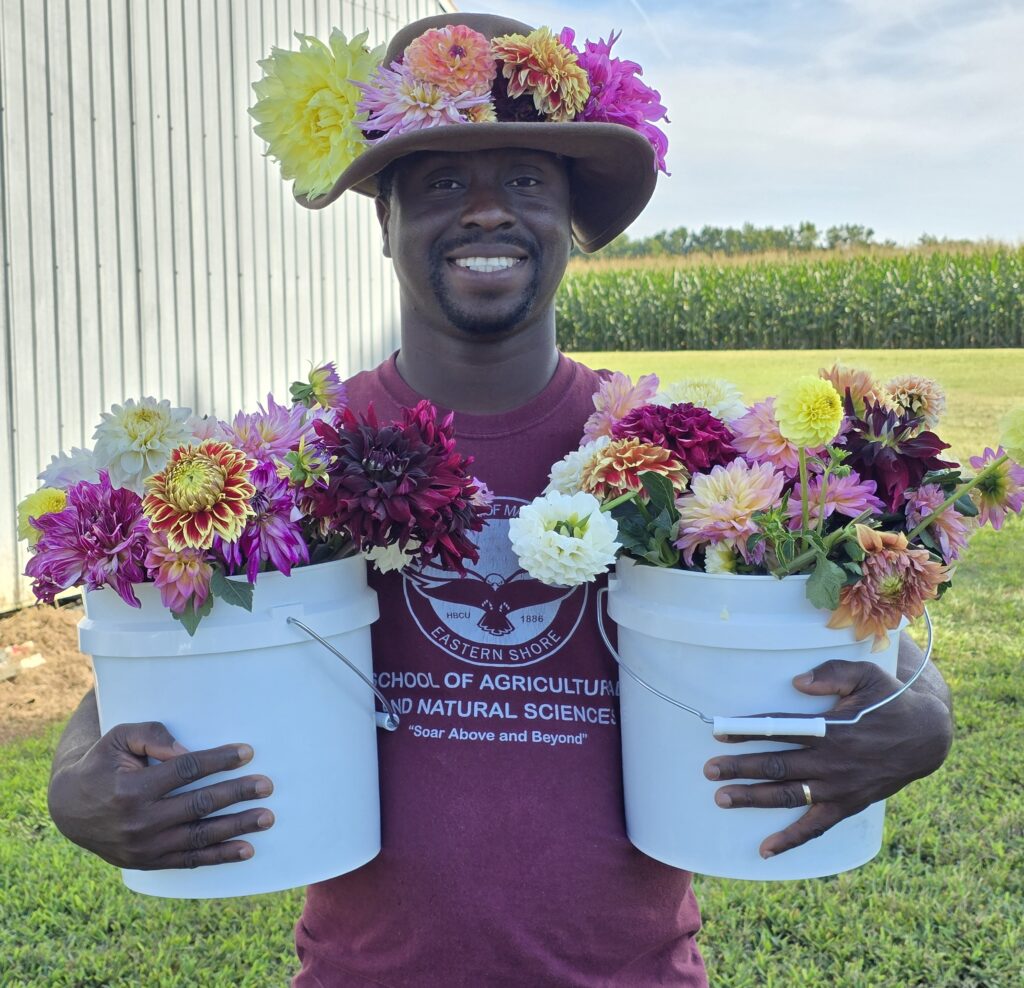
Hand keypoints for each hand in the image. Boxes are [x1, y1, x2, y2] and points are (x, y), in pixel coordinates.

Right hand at [48, 721, 274, 869]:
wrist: (69, 807)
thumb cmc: (102, 764)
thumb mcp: (117, 738)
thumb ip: (152, 736)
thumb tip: (186, 750)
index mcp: (132, 788)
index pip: (185, 771)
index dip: (217, 760)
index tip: (247, 752)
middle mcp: (140, 821)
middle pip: (198, 805)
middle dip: (236, 794)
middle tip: (266, 785)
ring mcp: (144, 846)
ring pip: (199, 837)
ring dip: (237, 827)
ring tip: (266, 817)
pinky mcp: (148, 862)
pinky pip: (189, 861)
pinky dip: (220, 856)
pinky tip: (247, 849)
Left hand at [702, 658, 952, 858]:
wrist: (926, 738)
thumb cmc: (889, 700)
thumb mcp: (865, 675)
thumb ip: (832, 674)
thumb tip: (797, 681)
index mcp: (831, 729)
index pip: (781, 729)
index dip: (748, 732)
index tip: (719, 733)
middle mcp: (831, 761)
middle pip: (777, 766)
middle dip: (740, 768)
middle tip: (709, 771)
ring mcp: (838, 787)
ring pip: (788, 796)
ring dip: (753, 799)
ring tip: (721, 798)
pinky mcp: (847, 806)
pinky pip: (815, 827)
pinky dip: (790, 840)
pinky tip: (765, 850)